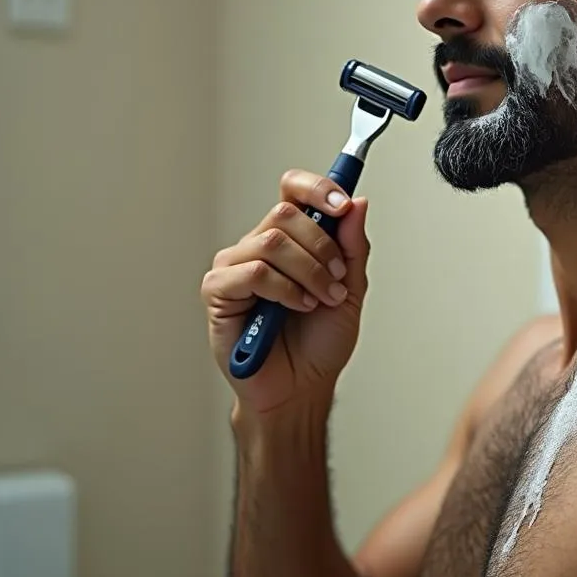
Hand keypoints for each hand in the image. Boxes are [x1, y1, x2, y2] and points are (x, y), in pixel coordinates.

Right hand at [201, 169, 370, 416]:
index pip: (293, 190)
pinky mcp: (219, 291)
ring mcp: (236, 267)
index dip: (316, 188)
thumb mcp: (351, 291)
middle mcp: (259, 247)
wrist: (302, 389)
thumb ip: (353, 248)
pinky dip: (285, 290)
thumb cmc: (319, 344)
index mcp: (291, 240)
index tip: (342, 204)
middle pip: (286, 212)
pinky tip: (296, 308)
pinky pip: (252, 271)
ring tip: (320, 301)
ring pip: (272, 242)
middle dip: (322, 247)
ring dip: (310, 273)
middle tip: (337, 279)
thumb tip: (357, 204)